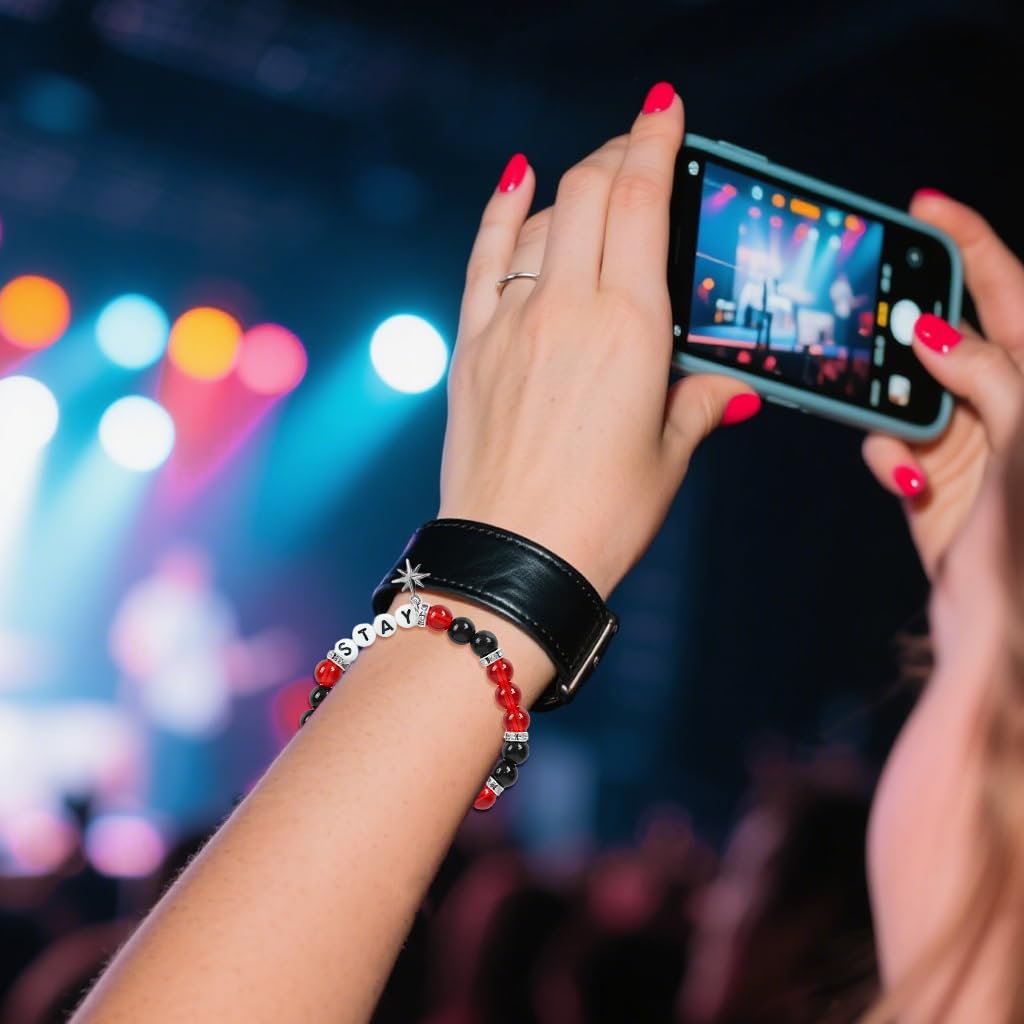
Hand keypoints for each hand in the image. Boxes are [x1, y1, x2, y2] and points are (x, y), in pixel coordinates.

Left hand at [438, 83, 759, 598]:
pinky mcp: (473, 347)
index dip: (654, 143)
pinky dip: (501, 213)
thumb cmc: (598, 517)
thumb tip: (730, 388)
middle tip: (640, 146)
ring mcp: (510, 325)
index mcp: (629, 330)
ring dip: (571, 186)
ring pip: (540, 220)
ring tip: (596, 182)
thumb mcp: (667, 457)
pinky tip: (514, 180)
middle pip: (589, 193)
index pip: (641, 202)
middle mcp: (566, 311)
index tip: (666, 112)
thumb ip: (699, 404)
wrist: (513, 558)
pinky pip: (484, 259)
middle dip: (617, 154)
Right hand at [862, 192, 1023, 577]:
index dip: (968, 242)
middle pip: (944, 333)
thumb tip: (930, 328)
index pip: (1006, 290)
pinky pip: (884, 441)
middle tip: (869, 310)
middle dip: (904, 324)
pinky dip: (883, 454)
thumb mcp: (1023, 437)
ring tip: (894, 424)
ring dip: (886, 402)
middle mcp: (1000, 400)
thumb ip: (986, 371)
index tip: (924, 206)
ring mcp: (961, 438)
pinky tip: (902, 478)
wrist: (1000, 624)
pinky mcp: (923, 474)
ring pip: (901, 389)